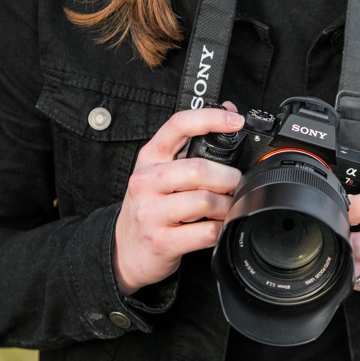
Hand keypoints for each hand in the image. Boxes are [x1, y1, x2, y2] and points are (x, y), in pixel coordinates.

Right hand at [113, 105, 243, 294]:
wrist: (123, 250)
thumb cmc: (151, 204)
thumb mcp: (163, 169)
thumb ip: (193, 142)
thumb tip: (229, 110)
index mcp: (150, 157)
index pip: (178, 125)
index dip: (211, 118)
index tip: (236, 122)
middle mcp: (145, 182)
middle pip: (199, 169)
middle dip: (229, 177)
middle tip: (236, 183)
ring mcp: (150, 213)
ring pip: (205, 201)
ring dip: (228, 204)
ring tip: (227, 206)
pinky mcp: (161, 242)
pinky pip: (206, 232)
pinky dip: (222, 228)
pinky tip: (218, 225)